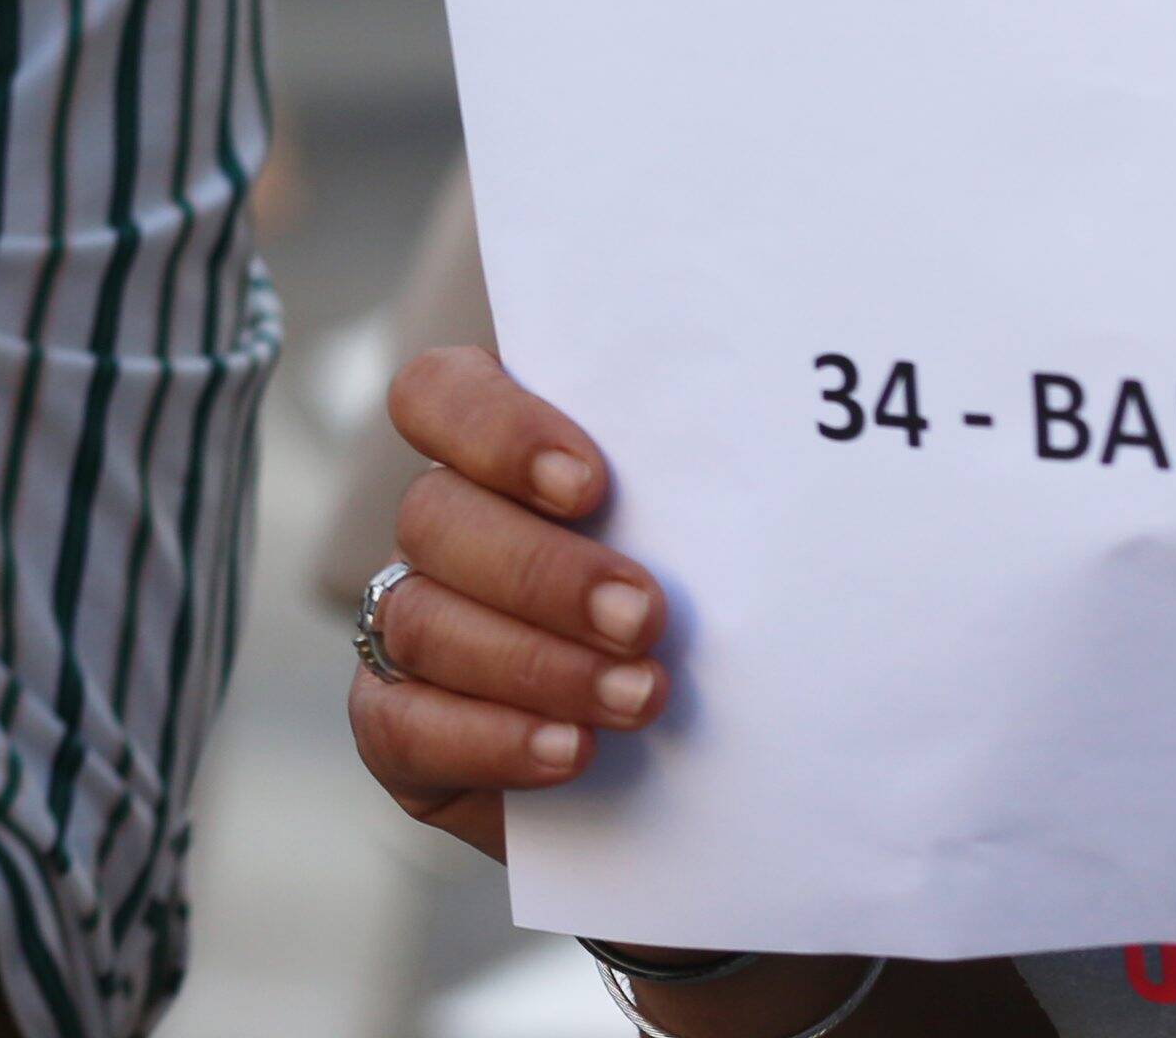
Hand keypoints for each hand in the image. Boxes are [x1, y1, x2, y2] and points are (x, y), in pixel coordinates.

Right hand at [348, 344, 671, 860]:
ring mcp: (409, 630)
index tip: (591, 484)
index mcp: (499, 459)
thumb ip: (709, 509)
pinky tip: (572, 751)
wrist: (714, 779)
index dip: (495, 429)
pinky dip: (488, 739)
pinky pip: (399, 727)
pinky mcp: (399, 731)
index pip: (437, 395)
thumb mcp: (716, 555)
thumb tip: (775, 477)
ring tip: (641, 699)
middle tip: (646, 617)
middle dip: (543, 572)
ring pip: (420, 621)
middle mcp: (442, 534)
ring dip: (534, 663)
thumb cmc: (719, 631)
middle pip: (434, 515)